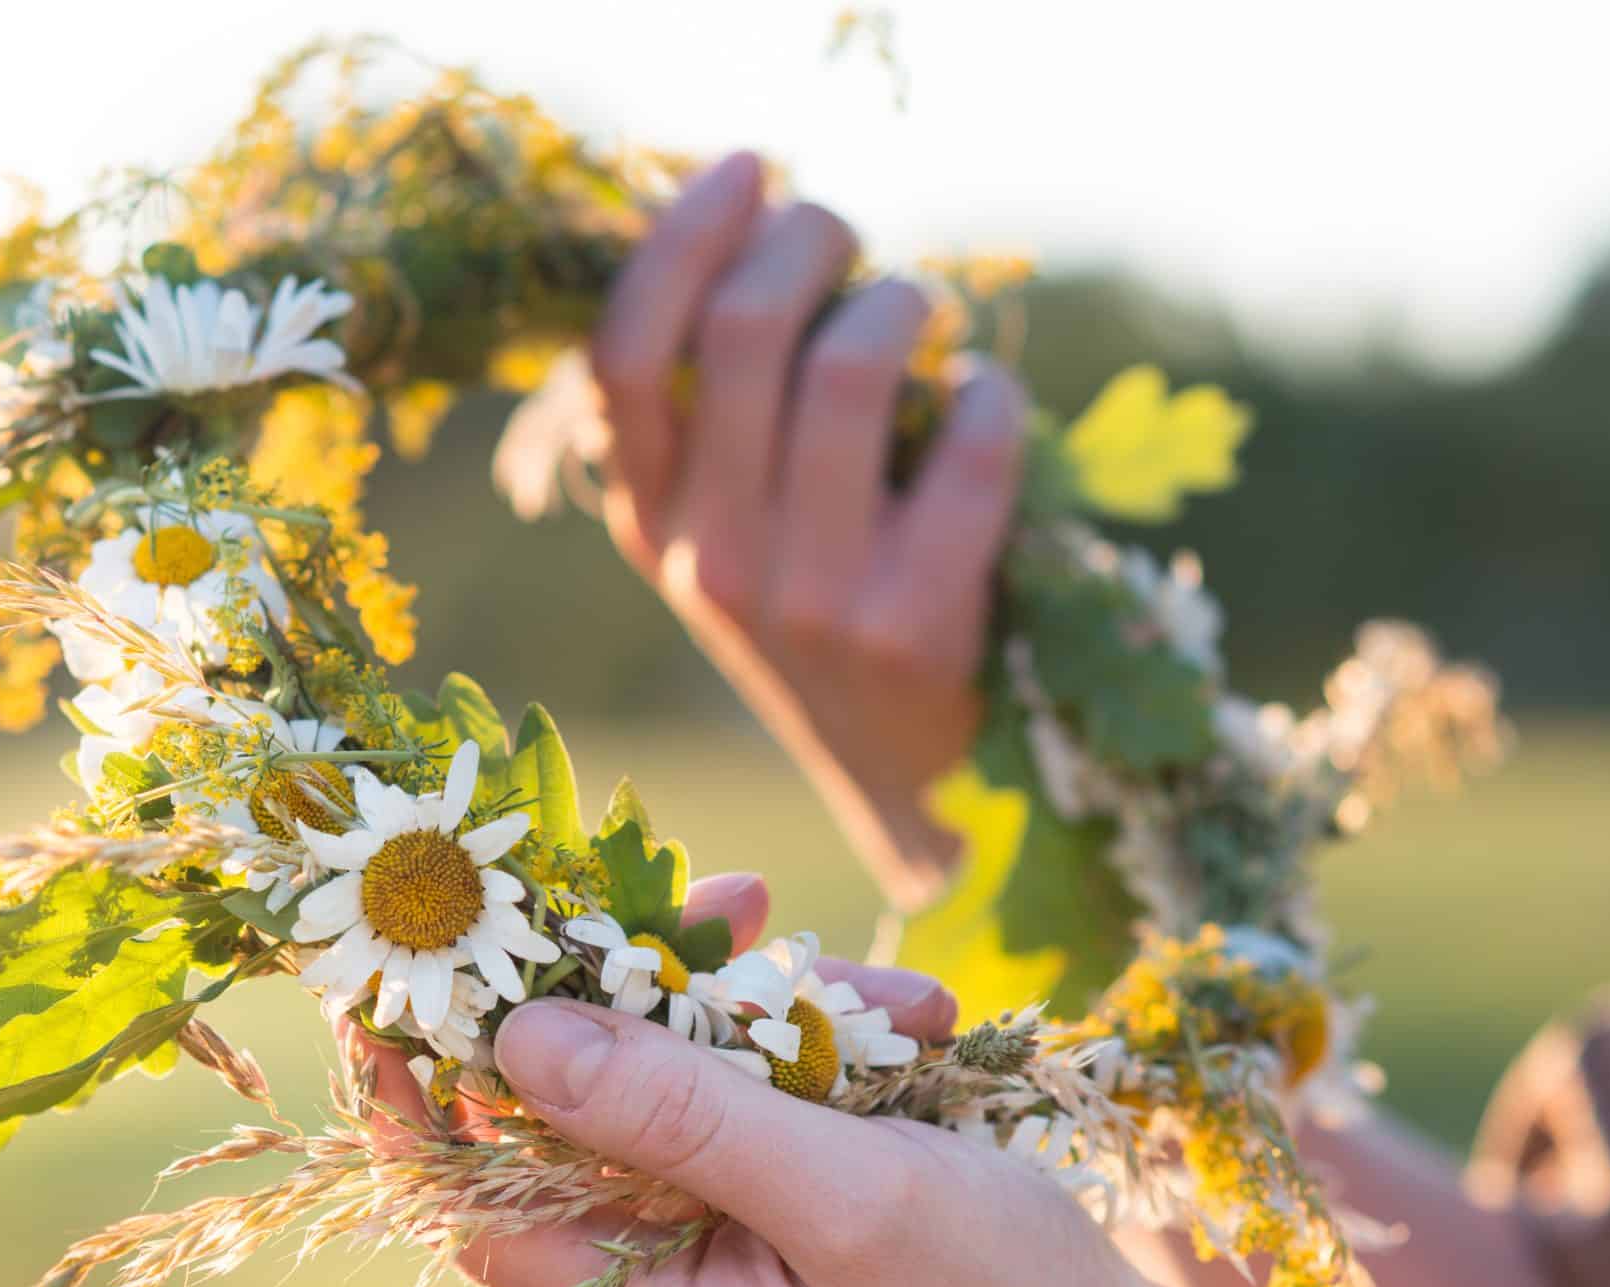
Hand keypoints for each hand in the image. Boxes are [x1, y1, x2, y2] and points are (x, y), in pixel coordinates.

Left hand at [347, 874, 1175, 1286]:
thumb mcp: (844, 1198)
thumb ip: (683, 1115)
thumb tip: (518, 1033)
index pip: (458, 1186)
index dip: (417, 1070)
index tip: (422, 944)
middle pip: (574, 1101)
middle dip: (660, 990)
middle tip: (743, 901)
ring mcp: (700, 1247)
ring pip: (672, 1076)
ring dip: (774, 1011)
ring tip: (903, 1008)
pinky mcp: (760, 1212)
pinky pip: (745, 1095)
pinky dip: (820, 1045)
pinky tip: (916, 1027)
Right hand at [592, 153, 1028, 908]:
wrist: (912, 793)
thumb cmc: (831, 620)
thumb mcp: (734, 537)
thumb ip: (722, 422)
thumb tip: (761, 242)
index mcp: (650, 530)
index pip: (621, 357)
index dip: (680, 237)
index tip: (747, 169)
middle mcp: (708, 565)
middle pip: (739, 332)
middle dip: (809, 237)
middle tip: (850, 233)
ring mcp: (807, 601)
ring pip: (848, 368)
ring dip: (904, 301)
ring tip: (922, 311)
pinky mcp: (912, 627)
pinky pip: (963, 444)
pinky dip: (988, 395)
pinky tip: (986, 406)